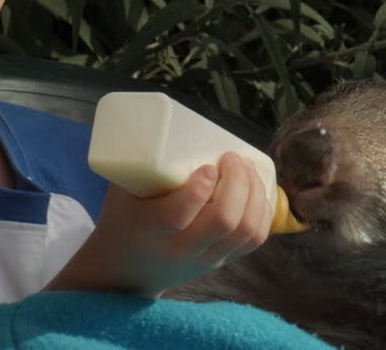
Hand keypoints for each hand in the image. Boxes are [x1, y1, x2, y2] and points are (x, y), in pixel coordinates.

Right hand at [47, 152, 271, 297]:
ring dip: (254, 194)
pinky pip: (254, 239)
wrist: (128, 268)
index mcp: (150, 230)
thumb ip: (143, 161)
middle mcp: (181, 250)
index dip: (199, 189)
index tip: (208, 165)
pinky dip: (263, 211)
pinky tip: (257, 189)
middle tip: (232, 158)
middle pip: (223, 222)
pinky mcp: (223, 261)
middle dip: (237, 184)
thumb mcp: (122, 189)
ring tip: (247, 169)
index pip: (178, 215)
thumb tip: (163, 117)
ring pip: (245, 231)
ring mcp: (206, 259)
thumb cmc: (124, 217)